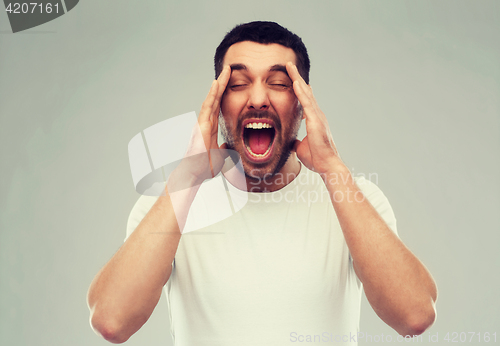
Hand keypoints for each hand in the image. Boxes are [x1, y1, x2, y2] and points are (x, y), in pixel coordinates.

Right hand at [169, 66, 230, 188]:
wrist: (194, 174)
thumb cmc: (204, 167)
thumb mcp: (221, 157)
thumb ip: (226, 151)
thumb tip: (229, 148)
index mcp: (211, 127)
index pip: (219, 106)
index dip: (225, 93)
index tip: (231, 82)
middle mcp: (206, 122)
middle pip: (216, 98)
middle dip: (223, 83)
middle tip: (229, 69)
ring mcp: (203, 122)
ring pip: (212, 98)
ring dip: (219, 84)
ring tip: (226, 70)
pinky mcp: (201, 125)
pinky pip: (208, 106)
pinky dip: (212, 94)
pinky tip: (216, 83)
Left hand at [286, 62, 343, 174]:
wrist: (326, 165)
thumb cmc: (317, 159)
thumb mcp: (301, 149)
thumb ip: (297, 143)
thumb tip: (291, 143)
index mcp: (314, 120)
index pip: (306, 101)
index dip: (300, 90)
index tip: (296, 79)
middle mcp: (317, 115)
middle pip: (305, 92)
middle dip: (297, 78)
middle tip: (290, 65)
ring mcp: (317, 116)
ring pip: (305, 93)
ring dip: (297, 78)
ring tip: (289, 66)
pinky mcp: (315, 120)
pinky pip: (306, 102)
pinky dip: (300, 91)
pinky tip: (295, 81)